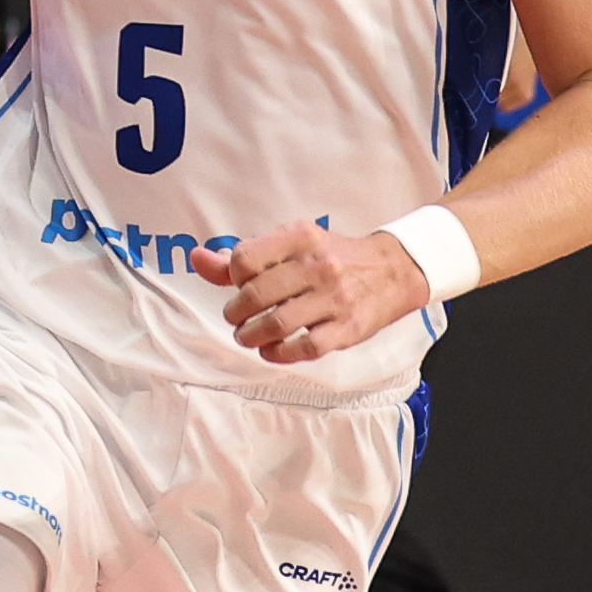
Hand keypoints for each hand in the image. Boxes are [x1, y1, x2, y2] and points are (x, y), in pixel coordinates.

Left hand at [191, 222, 431, 362]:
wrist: (393, 270)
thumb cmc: (331, 257)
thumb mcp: (291, 244)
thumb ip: (243, 256)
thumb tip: (198, 258)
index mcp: (301, 237)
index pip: (245, 259)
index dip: (233, 277)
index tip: (240, 285)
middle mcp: (318, 265)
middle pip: (255, 295)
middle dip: (236, 313)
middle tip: (237, 317)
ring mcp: (335, 298)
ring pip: (276, 324)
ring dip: (251, 336)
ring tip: (249, 336)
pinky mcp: (347, 328)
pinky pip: (304, 348)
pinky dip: (279, 354)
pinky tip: (272, 350)